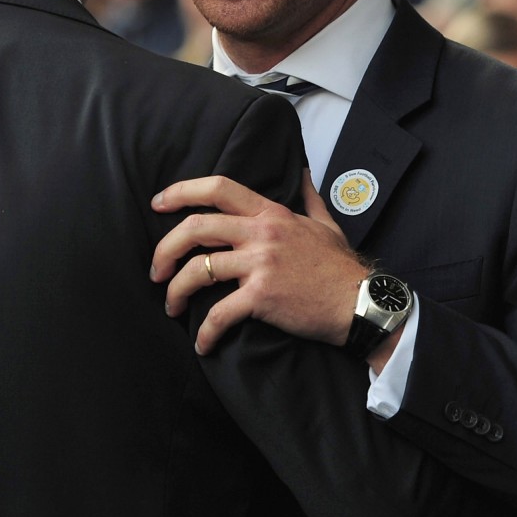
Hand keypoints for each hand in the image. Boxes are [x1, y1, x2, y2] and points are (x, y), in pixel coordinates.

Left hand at [150, 170, 366, 354]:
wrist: (360, 303)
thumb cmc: (339, 267)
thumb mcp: (325, 223)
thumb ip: (308, 196)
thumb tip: (302, 172)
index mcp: (270, 213)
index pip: (217, 188)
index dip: (180, 192)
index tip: (158, 204)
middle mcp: (262, 233)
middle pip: (195, 228)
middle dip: (165, 249)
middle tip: (156, 269)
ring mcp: (261, 264)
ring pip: (199, 271)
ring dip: (176, 291)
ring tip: (171, 306)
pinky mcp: (262, 297)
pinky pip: (219, 313)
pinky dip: (205, 332)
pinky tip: (202, 344)